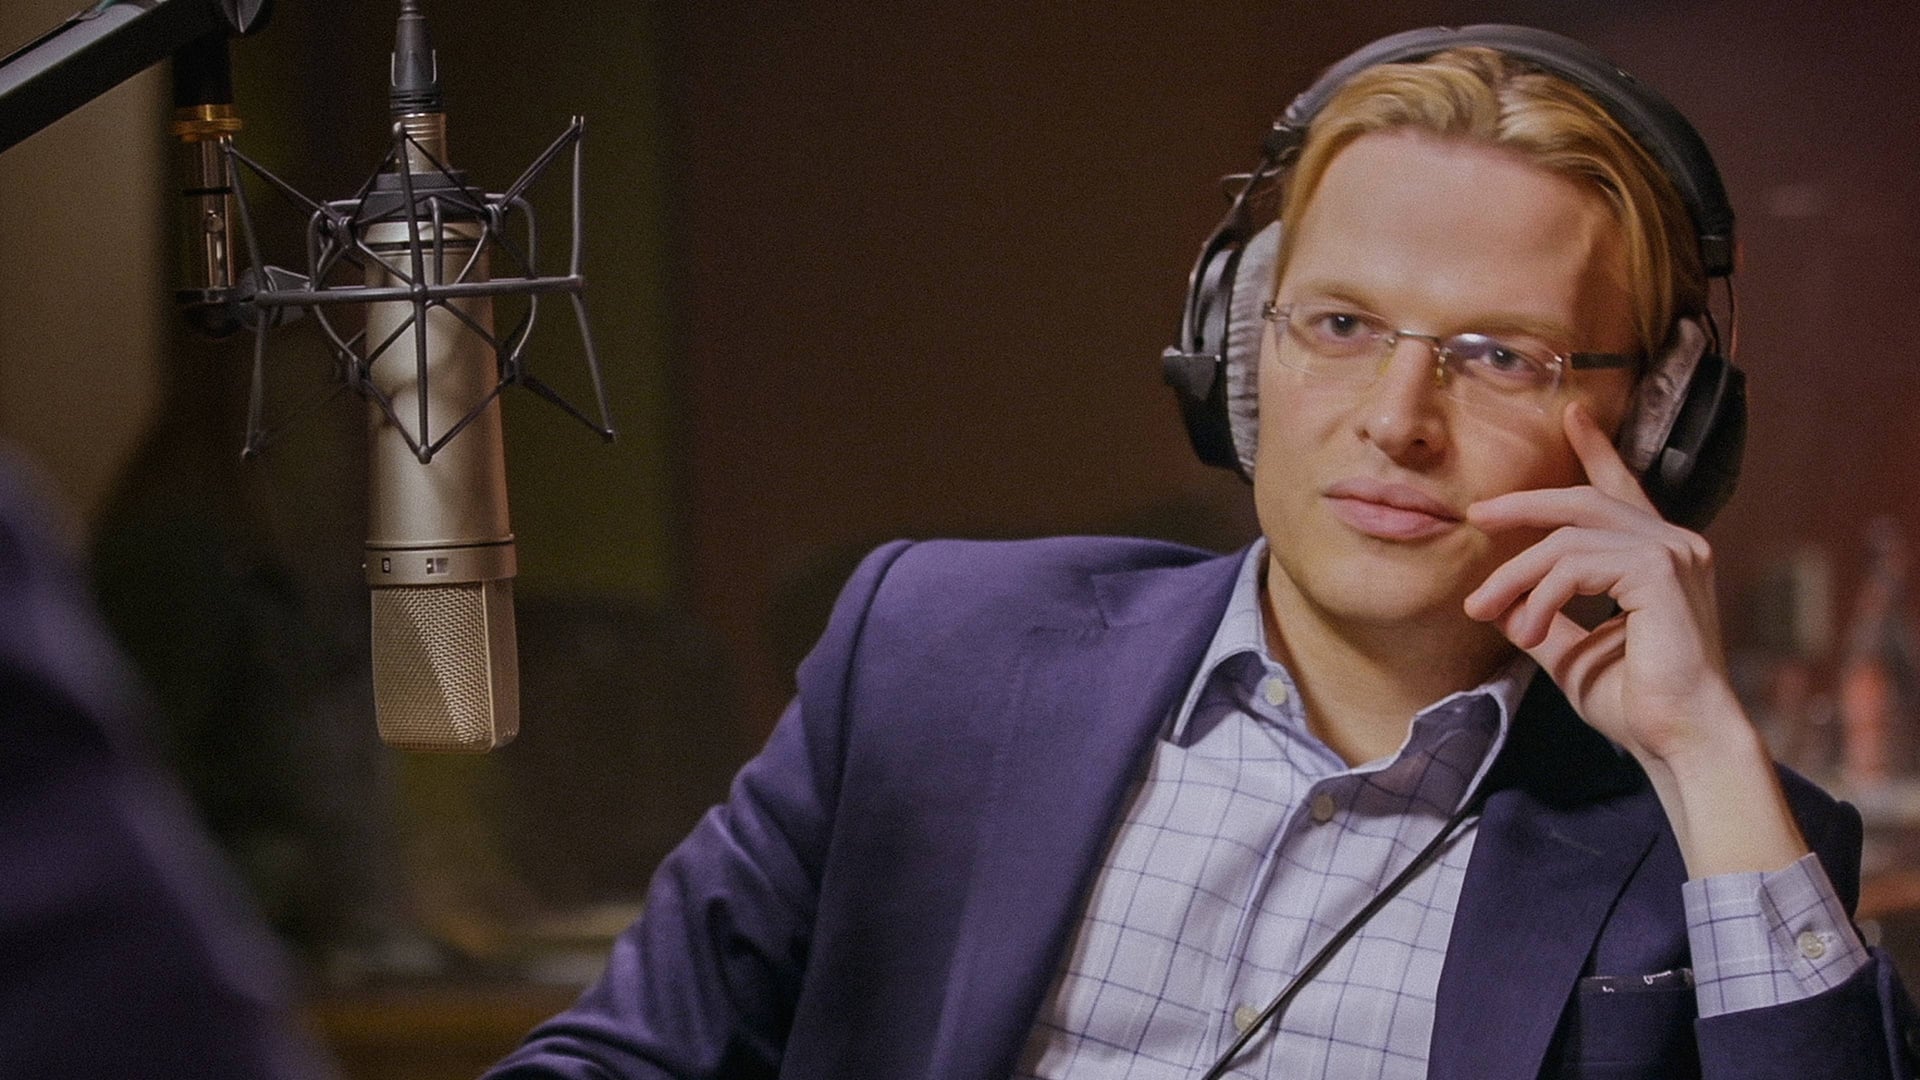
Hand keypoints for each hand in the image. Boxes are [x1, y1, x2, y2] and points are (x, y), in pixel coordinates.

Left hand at [1461, 401, 1737, 764]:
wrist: (1680, 739)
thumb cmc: (1636, 704)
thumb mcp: (1574, 653)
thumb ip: (1546, 620)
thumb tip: (1502, 605)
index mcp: (1657, 557)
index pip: (1620, 490)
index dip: (1596, 451)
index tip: (1572, 415)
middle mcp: (1671, 544)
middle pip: (1582, 501)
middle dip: (1523, 505)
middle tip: (1477, 516)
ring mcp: (1671, 554)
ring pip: (1567, 539)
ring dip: (1515, 574)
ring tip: (1484, 609)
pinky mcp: (1660, 573)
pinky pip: (1577, 565)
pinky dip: (1542, 595)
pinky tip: (1529, 628)